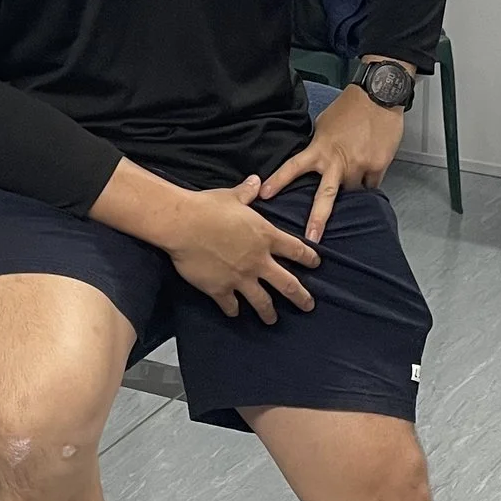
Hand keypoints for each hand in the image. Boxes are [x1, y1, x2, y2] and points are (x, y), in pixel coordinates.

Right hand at [164, 177, 320, 324]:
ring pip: (262, 302)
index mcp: (265, 237)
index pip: (296, 250)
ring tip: (273, 320)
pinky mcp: (220, 289)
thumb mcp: (232, 197)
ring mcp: (240, 278)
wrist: (183, 224)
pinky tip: (234, 312)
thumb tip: (255, 181)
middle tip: (308, 306)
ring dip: (269, 313)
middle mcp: (258, 261)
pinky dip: (233, 310)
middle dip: (301, 297)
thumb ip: (247, 192)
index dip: (309, 258)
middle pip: (288, 284)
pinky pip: (231, 305)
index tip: (316, 264)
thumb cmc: (208, 207)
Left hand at [261, 65, 407, 241]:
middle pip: (325, 196)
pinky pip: (372, 185)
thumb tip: (314, 160)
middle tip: (310, 241)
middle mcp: (337, 161)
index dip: (279, 181)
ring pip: (353, 192)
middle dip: (317, 220)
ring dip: (351, 189)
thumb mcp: (324, 125)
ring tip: (355, 173)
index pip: (294, 167)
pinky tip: (371, 168)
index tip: (264, 195)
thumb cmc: (350, 107)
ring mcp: (359, 165)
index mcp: (319, 149)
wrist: (379, 94)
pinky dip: (369, 181)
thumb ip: (318, 146)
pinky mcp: (378, 166)